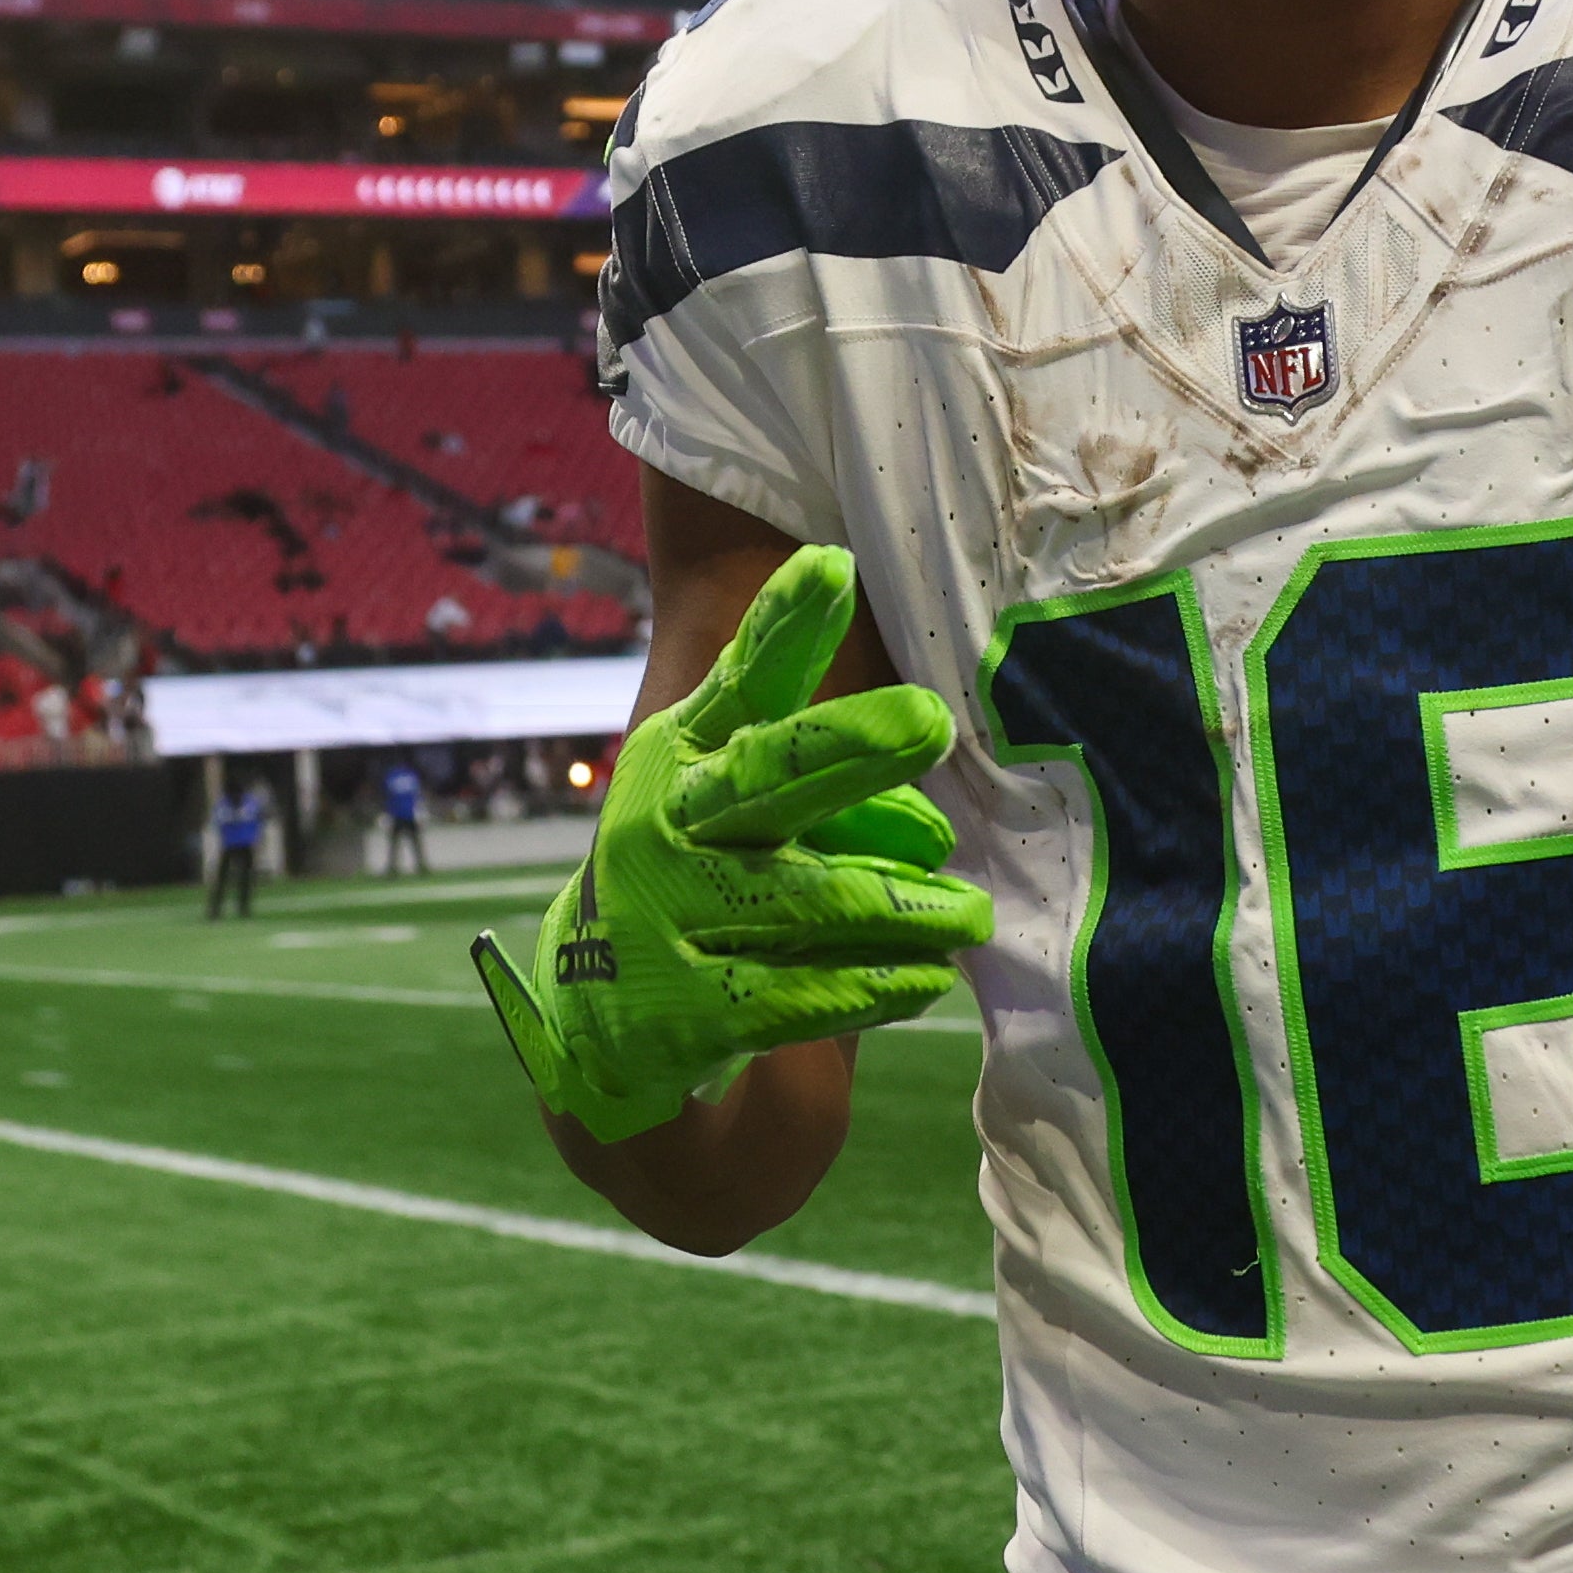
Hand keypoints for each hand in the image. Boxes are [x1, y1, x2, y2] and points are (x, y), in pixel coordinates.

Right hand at [475, 545, 991, 1139]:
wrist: (600, 1006)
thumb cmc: (701, 865)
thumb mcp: (729, 787)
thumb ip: (821, 758)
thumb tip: (931, 767)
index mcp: (684, 752)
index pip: (744, 682)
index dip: (786, 627)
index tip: (835, 567)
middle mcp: (666, 821)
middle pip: (768, 776)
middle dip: (849, 747)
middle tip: (930, 723)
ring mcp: (667, 913)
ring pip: (809, 896)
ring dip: (904, 905)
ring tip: (972, 915)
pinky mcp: (686, 1005)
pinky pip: (801, 993)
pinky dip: (875, 984)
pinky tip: (929, 976)